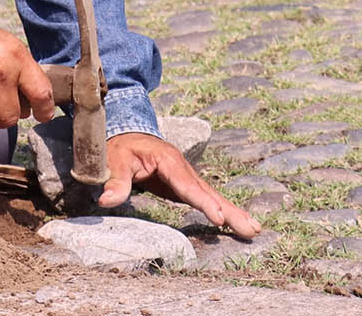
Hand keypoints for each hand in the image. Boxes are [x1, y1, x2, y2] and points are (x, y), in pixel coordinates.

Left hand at [97, 132, 260, 238]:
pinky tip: (236, 223)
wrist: (124, 132)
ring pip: (212, 195)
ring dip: (233, 212)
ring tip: (253, 230)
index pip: (187, 184)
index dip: (203, 202)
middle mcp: (182, 167)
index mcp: (167, 160)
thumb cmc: (118, 147)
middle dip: (229, 210)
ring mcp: (185, 176)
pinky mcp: (184, 185)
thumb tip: (107, 200)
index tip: (219, 218)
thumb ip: (114, 180)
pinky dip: (222, 210)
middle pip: (208, 191)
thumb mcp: (112, 160)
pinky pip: (205, 198)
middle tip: (250, 228)